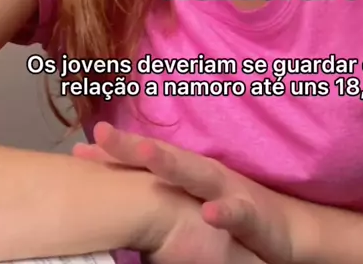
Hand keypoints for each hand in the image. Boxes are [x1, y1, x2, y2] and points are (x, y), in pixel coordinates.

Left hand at [74, 123, 311, 263]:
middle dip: (132, 146)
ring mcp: (228, 191)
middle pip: (163, 157)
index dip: (112, 156)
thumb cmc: (226, 214)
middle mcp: (202, 175)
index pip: (142, 164)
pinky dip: (224, 211)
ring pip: (197, 175)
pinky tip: (210, 212)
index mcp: (184, 175)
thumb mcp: (185, 209)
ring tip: (146, 154)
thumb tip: (110, 211)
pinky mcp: (253, 215)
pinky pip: (238, 213)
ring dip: (172, 164)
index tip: (77, 150)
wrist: (285, 229)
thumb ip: (153, 206)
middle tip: (101, 133)